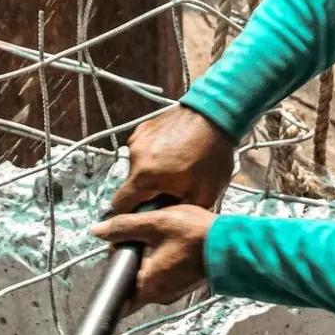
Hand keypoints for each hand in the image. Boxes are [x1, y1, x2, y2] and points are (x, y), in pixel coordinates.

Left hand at [91, 205, 216, 306]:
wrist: (232, 245)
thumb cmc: (194, 235)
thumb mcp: (156, 223)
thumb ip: (124, 226)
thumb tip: (97, 231)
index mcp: (145, 286)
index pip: (116, 288)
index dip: (115, 264)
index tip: (123, 243)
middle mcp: (158, 296)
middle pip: (132, 279)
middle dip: (133, 256)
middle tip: (144, 231)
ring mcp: (173, 293)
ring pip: (149, 275)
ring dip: (150, 256)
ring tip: (162, 233)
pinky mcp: (184, 285)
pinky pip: (164, 274)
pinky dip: (164, 259)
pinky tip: (174, 241)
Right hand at [109, 105, 235, 214]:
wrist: (215, 116)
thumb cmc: (211, 156)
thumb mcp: (204, 194)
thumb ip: (178, 212)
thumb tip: (164, 219)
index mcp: (144, 177)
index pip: (120, 205)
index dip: (131, 213)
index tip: (148, 211)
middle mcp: (134, 158)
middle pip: (130, 186)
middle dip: (146, 192)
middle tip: (169, 189)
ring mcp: (137, 140)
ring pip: (137, 167)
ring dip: (150, 172)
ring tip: (175, 167)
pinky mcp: (143, 128)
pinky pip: (142, 150)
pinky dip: (153, 155)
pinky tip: (174, 152)